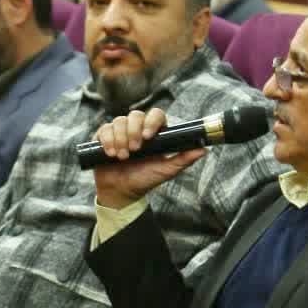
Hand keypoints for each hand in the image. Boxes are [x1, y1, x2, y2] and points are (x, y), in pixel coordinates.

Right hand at [91, 108, 205, 209]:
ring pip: (119, 121)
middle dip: (134, 132)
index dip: (152, 121)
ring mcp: (120, 131)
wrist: (122, 192)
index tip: (149, 136)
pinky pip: (104, 129)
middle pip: (135, 115)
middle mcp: (137, 128)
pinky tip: (110, 154)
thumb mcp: (166, 171)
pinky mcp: (105, 137)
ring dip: (120, 138)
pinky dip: (107, 140)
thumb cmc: (145, 180)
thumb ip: (183, 160)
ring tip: (122, 157)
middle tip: (135, 150)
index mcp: (154, 133)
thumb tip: (203, 149)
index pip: (156, 115)